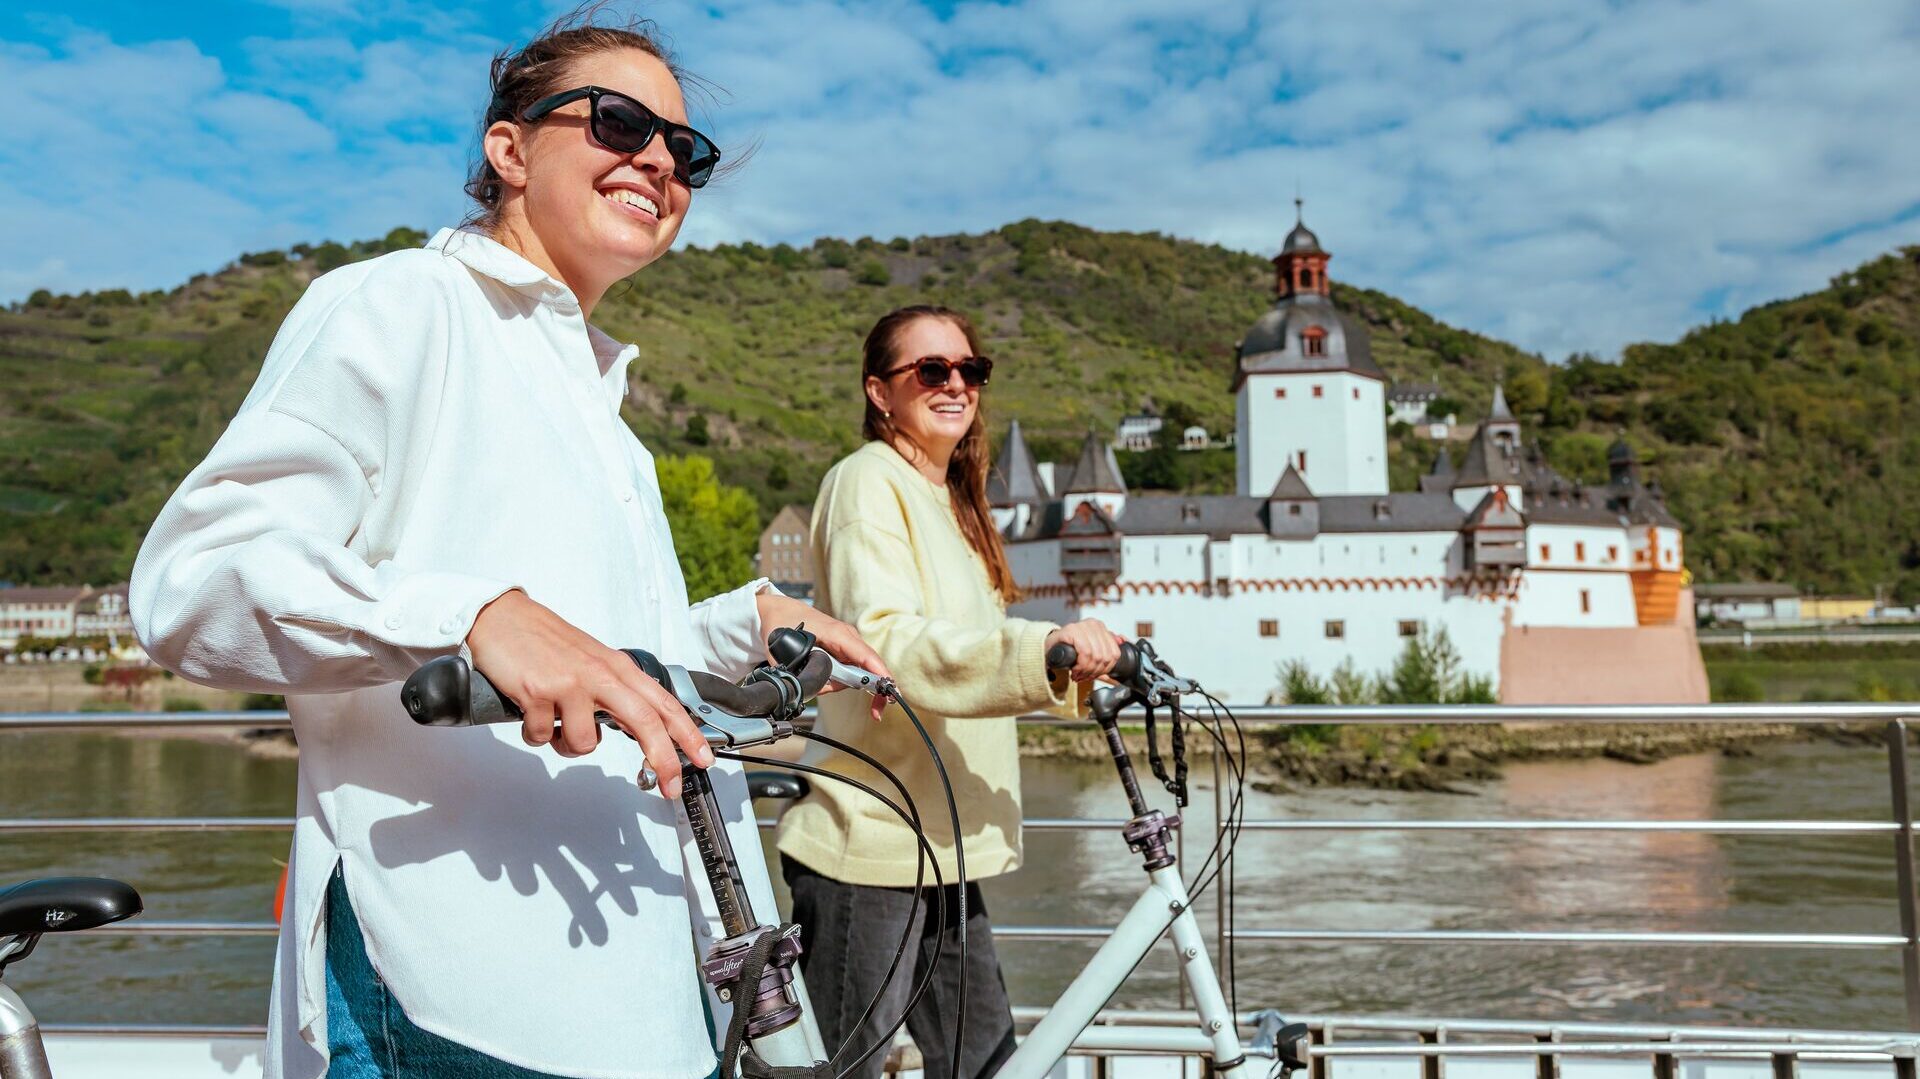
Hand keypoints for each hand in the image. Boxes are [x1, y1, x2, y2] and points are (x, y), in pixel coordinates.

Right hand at [466, 590, 714, 796]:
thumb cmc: (546, 642)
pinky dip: (536, 734)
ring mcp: (569, 683)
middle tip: (671, 785)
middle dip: (664, 758)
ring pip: (584, 743)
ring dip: (568, 746)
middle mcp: (599, 674)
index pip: (663, 702)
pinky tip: (531, 713)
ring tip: (555, 724)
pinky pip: (542, 737)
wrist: (502, 617)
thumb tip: (637, 728)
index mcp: (617, 667)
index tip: (702, 757)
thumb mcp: (593, 660)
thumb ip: (615, 691)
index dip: (687, 733)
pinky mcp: (538, 693)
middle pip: (645, 722)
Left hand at [756, 592, 892, 720]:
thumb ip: (802, 672)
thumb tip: (818, 688)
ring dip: (842, 684)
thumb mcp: (784, 651)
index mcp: (837, 634)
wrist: (779, 609)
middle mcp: (847, 637)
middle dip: (874, 689)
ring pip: (858, 672)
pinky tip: (823, 679)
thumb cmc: (783, 623)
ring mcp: (847, 643)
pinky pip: (851, 669)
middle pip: (870, 666)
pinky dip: (841, 681)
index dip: (880, 675)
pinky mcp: (842, 649)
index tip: (890, 692)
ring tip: (817, 681)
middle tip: (876, 712)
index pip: (865, 656)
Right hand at [1044, 619, 1123, 682]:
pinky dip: (1080, 666)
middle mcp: (1093, 624)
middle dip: (1095, 672)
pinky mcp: (1071, 630)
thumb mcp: (1090, 652)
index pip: (1115, 653)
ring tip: (1079, 674)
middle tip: (1085, 676)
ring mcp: (1082, 626)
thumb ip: (1105, 651)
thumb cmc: (1069, 651)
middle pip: (1105, 656)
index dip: (1106, 669)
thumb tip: (1121, 652)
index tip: (1096, 675)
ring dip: (1086, 671)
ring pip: (1096, 656)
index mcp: (1100, 627)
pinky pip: (1085, 653)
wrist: (1047, 649)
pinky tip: (1074, 669)